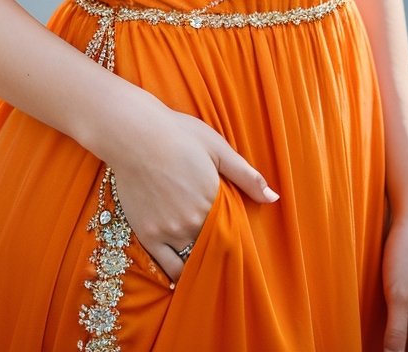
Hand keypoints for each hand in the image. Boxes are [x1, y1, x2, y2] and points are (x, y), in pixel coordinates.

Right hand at [111, 105, 277, 283]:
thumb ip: (247, 176)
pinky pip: (167, 265)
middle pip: (214, 246)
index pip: (233, 231)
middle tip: (222, 249)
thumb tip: (273, 198)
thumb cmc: (178, 133)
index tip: (238, 238)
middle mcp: (193, 222)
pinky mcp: (148, 234)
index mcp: (213, 201)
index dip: (236, 235)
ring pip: (193, 258)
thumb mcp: (218, 148)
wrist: (134, 133)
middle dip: (219, 247)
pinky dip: (178, 273)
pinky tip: (184, 275)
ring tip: (205, 261)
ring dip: (201, 260)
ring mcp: (169, 231)